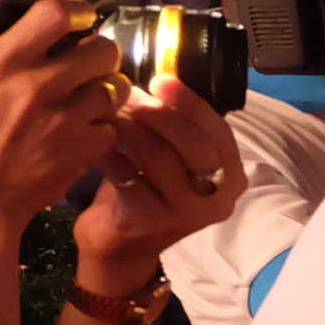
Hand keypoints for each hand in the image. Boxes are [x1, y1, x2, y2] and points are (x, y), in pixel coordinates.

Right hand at [0, 0, 129, 236]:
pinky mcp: (82, 150)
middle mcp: (36, 86)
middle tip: (87, 62)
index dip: (75, 10)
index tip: (77, 18)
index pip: (55, 15)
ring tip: (87, 96)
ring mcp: (64, 120)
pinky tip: (81, 129)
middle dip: (99, 52)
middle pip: (101, 49)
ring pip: (115, 86)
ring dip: (105, 89)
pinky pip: (111, 125)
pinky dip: (101, 126)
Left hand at [69, 76, 243, 291]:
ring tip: (107, 110)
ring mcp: (185, 214)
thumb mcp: (172, 160)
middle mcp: (217, 198)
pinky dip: (108, 154)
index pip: (220, 134)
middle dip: (160, 115)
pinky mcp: (149, 222)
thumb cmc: (147, 191)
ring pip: (161, 159)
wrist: (120, 247)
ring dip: (131, 129)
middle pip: (196, 147)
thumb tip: (151, 78)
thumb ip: (175, 129)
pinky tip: (92, 140)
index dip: (192, 105)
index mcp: (231, 178)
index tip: (162, 81)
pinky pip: (127, 177)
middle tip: (128, 94)